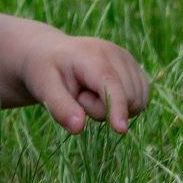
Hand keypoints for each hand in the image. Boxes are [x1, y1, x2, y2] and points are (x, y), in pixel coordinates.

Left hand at [19, 32, 147, 134]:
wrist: (51, 54)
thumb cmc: (45, 71)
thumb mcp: (43, 87)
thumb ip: (59, 107)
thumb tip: (78, 128)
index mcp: (90, 55)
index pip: (110, 82)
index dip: (116, 106)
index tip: (120, 129)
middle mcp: (115, 53)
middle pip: (125, 97)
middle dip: (101, 109)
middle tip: (79, 95)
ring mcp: (128, 60)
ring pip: (136, 102)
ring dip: (112, 108)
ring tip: (88, 92)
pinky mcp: (135, 70)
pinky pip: (140, 100)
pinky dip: (124, 105)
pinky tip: (103, 94)